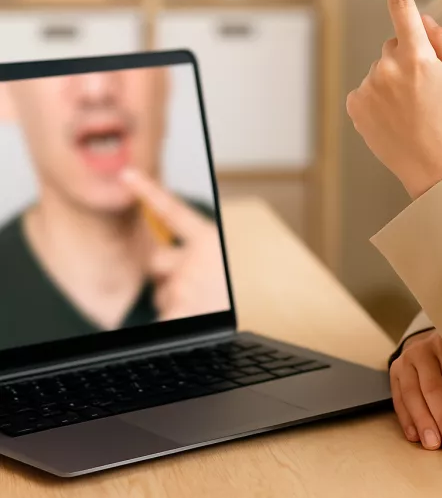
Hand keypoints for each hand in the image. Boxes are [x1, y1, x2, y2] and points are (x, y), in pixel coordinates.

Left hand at [120, 168, 229, 320]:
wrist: (259, 318)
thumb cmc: (241, 292)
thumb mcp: (226, 260)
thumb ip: (199, 252)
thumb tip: (164, 256)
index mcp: (210, 240)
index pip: (172, 211)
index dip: (147, 191)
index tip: (127, 175)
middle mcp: (196, 259)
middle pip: (156, 259)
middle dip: (165, 272)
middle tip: (193, 288)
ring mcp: (186, 286)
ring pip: (160, 292)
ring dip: (174, 301)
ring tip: (201, 307)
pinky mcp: (179, 314)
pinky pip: (160, 318)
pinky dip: (172, 323)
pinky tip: (190, 323)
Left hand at [346, 0, 441, 199]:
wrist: (432, 167)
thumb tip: (423, 20)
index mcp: (418, 57)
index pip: (404, 8)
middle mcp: (388, 67)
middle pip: (394, 45)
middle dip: (407, 58)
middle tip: (424, 89)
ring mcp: (368, 86)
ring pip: (380, 68)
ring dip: (392, 80)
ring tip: (411, 109)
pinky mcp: (355, 104)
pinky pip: (367, 88)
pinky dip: (377, 98)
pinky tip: (394, 117)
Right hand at [391, 329, 441, 450]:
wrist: (432, 351)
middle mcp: (426, 349)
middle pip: (433, 387)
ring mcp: (407, 358)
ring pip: (413, 393)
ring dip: (423, 422)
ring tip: (433, 443)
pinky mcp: (395, 371)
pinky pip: (398, 398)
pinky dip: (407, 420)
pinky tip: (415, 437)